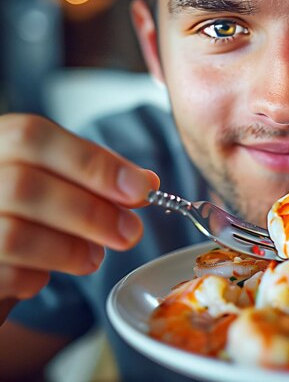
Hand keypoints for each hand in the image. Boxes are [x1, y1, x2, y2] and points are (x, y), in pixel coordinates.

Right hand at [0, 114, 158, 323]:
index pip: (34, 137)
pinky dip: (38, 277)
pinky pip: (6, 274)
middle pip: (24, 186)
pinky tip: (45, 274)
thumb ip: (96, 177)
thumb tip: (146, 184)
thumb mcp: (59, 182)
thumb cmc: (26, 212)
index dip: (93, 164)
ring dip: (70, 249)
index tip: (141, 188)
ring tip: (93, 257)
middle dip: (91, 212)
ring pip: (15, 235)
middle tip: (131, 232)